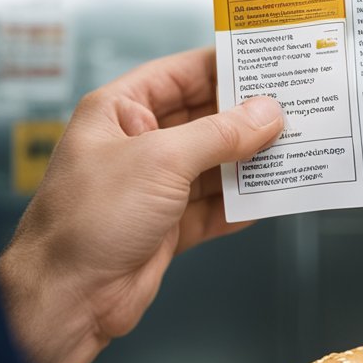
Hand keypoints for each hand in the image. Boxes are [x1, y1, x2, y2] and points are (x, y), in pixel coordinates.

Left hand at [0, 48, 282, 362]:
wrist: (67, 297)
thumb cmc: (86, 221)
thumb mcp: (161, 161)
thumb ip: (220, 135)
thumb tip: (265, 114)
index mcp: (120, 112)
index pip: (180, 75)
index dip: (223, 67)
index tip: (266, 64)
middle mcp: (138, 145)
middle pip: (205, 120)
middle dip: (248, 118)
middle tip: (294, 110)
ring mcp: (155, 187)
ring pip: (217, 165)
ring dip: (253, 162)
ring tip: (294, 151)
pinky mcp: (170, 226)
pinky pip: (217, 206)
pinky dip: (244, 204)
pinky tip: (271, 197)